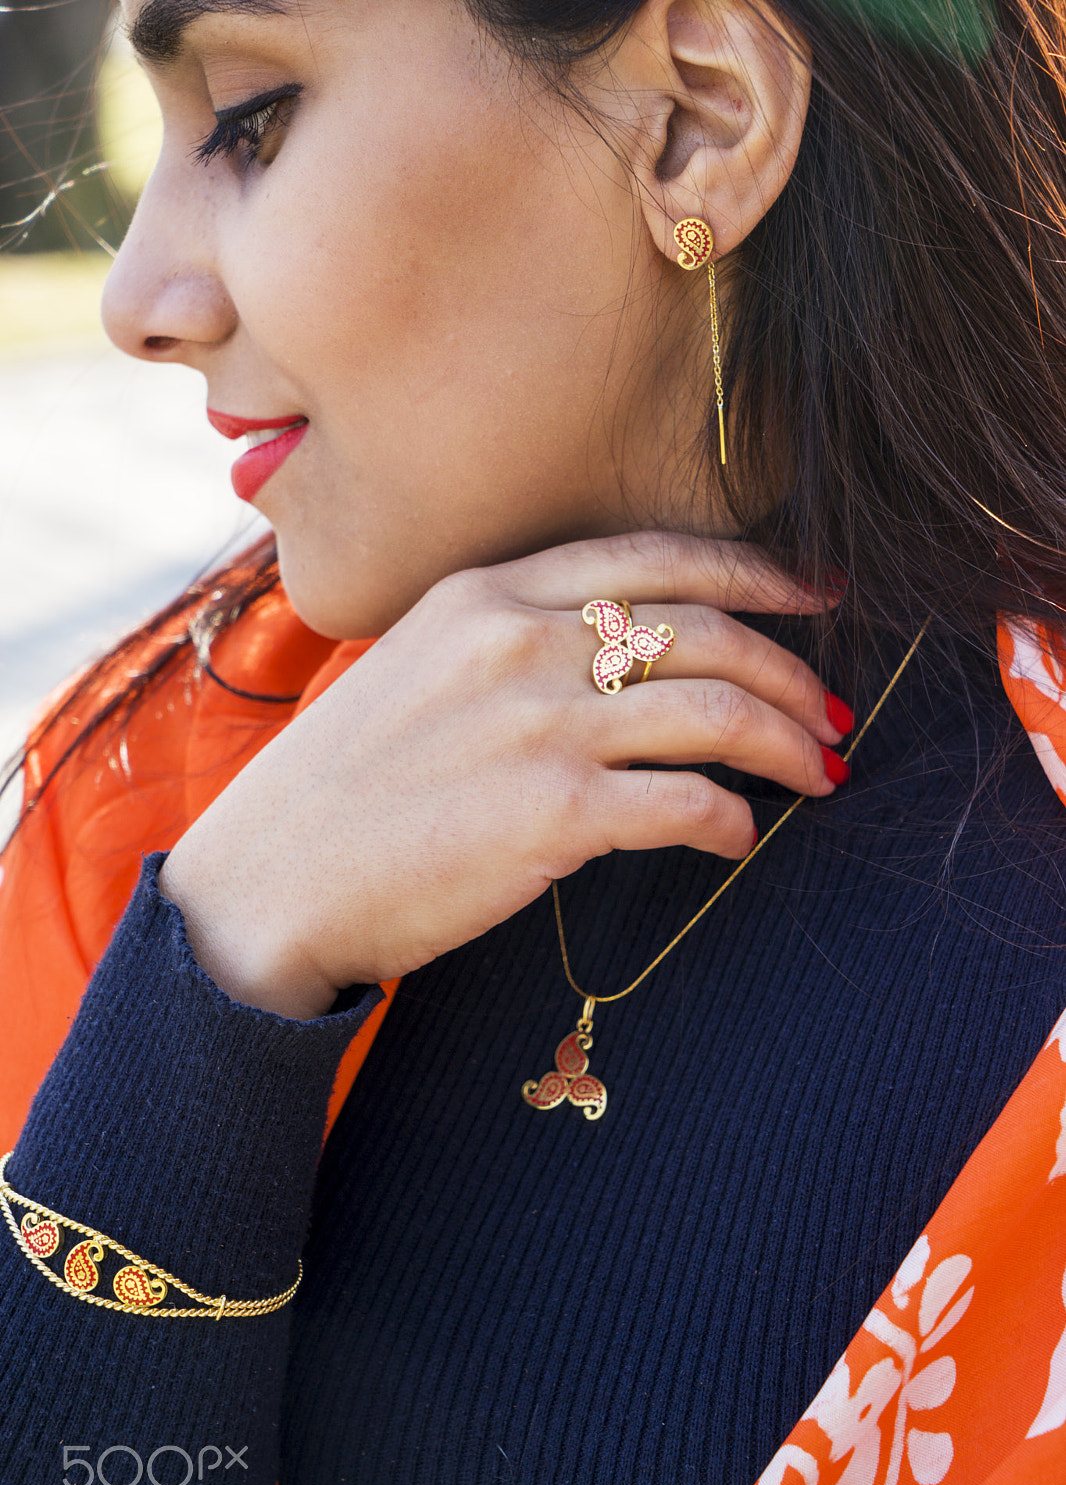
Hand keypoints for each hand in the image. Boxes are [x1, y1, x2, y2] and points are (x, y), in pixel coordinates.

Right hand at [159, 533, 847, 1017]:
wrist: (268, 882)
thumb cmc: (341, 787)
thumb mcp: (416, 668)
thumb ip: (510, 641)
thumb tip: (613, 656)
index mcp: (487, 591)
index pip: (658, 555)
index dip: (758, 572)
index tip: (815, 595)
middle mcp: (520, 639)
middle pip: (708, 629)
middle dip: (794, 670)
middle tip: (832, 712)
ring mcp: (539, 724)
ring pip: (717, 708)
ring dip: (789, 742)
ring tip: (822, 773)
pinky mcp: (553, 813)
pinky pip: (688, 802)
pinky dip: (733, 818)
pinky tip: (740, 835)